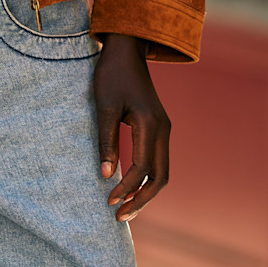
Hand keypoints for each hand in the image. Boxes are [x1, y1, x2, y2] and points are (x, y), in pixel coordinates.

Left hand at [93, 34, 168, 220]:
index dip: (126, 188)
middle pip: (160, 176)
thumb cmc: (111, 75)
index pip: (142, 167)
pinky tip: (130, 188)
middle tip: (119, 216)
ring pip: (162, 171)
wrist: (126, 49)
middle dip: (141, 199)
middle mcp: (163, 129)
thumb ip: (106, 142)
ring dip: (145, 191)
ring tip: (125, 209)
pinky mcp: (159, 127)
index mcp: (150, 123)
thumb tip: (106, 176)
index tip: (108, 201)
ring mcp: (164, 128)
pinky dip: (147, 178)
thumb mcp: (103, 107)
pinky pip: (158, 160)